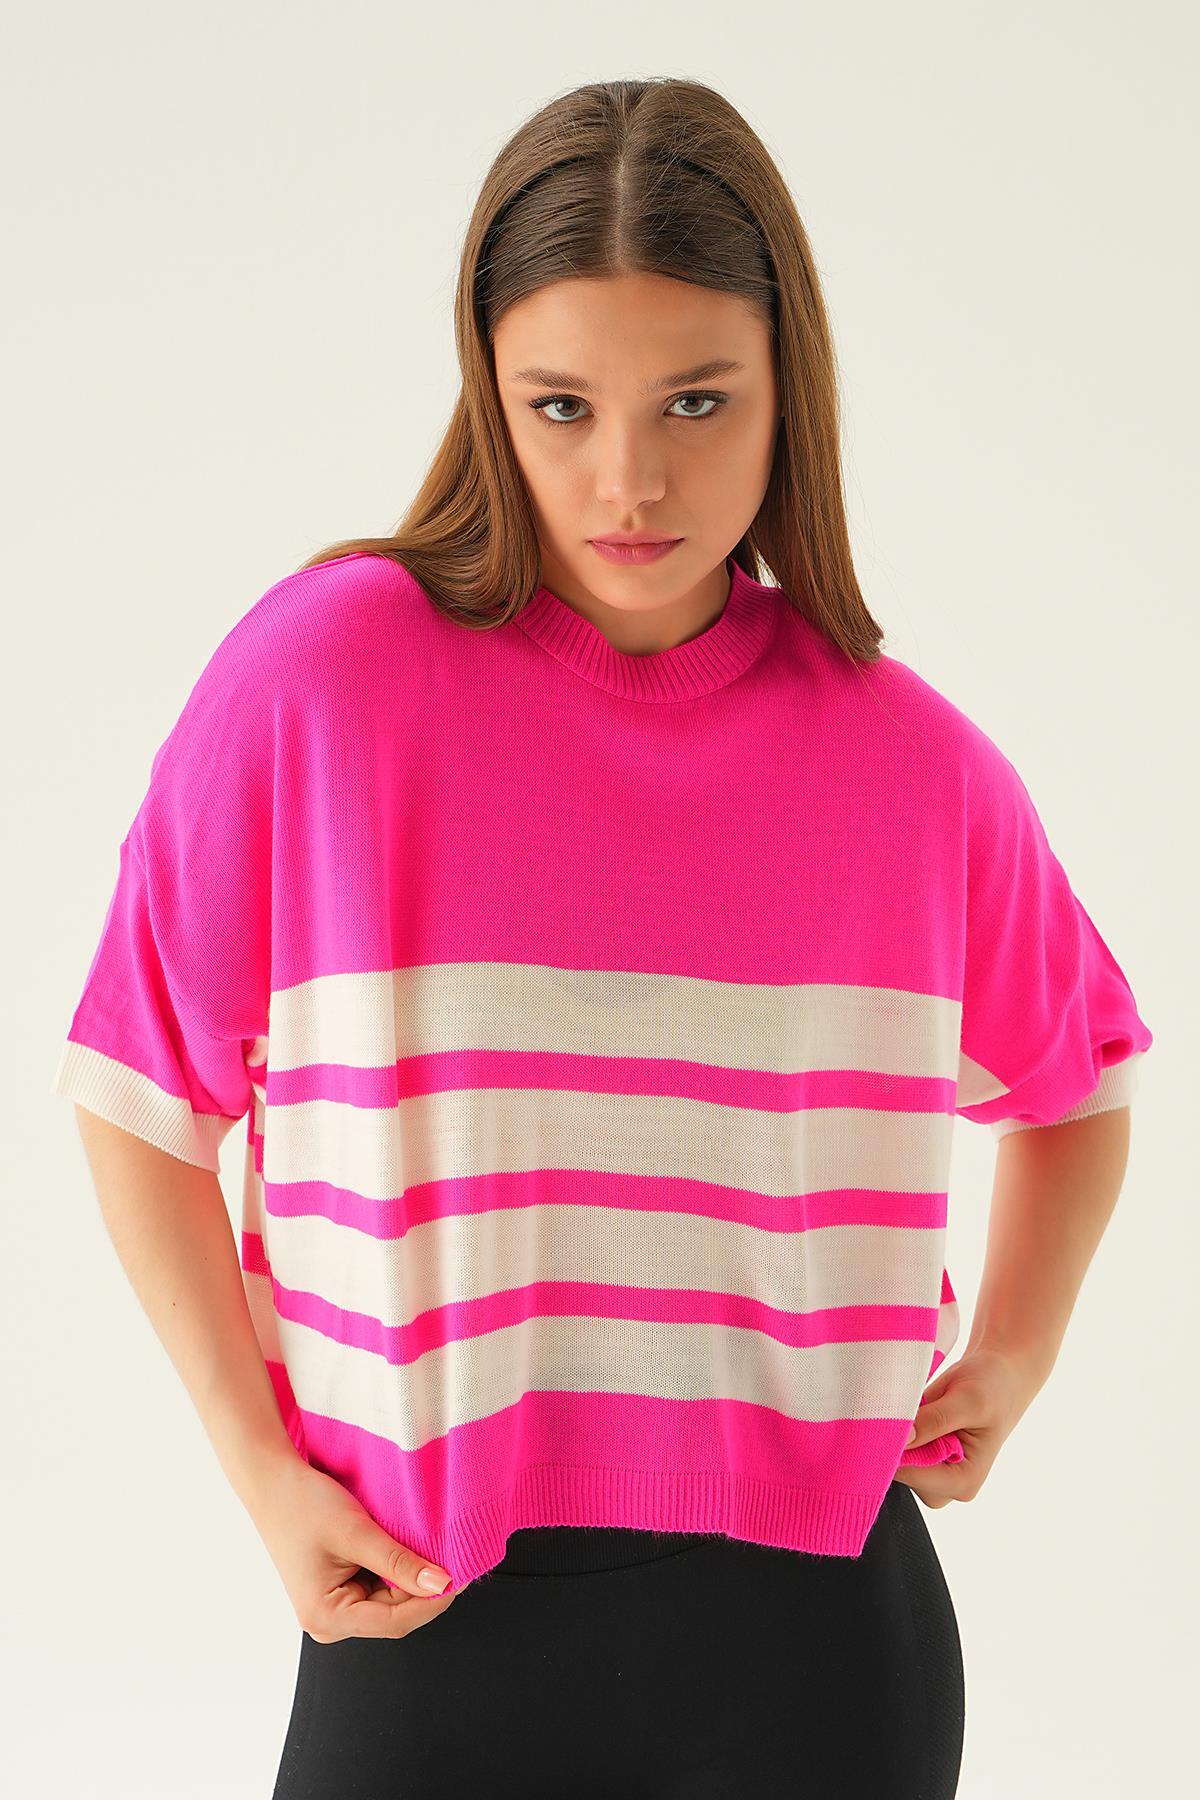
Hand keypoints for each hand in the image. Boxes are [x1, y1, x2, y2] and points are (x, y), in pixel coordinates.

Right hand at [244, 1449, 458, 1641]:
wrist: (274, 1484)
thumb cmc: (305, 1505)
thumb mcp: (357, 1533)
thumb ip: (399, 1563)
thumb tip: (441, 1584)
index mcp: (327, 1618)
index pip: (396, 1622)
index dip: (432, 1602)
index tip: (460, 1576)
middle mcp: (329, 1624)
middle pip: (395, 1616)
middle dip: (423, 1589)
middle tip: (451, 1556)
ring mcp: (334, 1611)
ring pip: (391, 1604)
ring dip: (411, 1579)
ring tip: (427, 1549)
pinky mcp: (339, 1595)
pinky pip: (379, 1591)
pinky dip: (396, 1573)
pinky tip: (405, 1550)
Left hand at [892, 1345, 1045, 1508]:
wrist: (999, 1374)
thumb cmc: (992, 1388)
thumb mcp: (968, 1401)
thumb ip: (935, 1421)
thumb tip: (899, 1440)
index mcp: (964, 1482)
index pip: (912, 1476)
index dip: (893, 1447)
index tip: (887, 1415)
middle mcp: (946, 1483)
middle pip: (899, 1471)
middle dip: (894, 1438)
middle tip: (908, 1405)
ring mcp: (932, 1469)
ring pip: (894, 1456)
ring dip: (895, 1428)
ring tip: (921, 1404)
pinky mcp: (922, 1453)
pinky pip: (896, 1443)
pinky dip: (898, 1422)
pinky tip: (917, 1406)